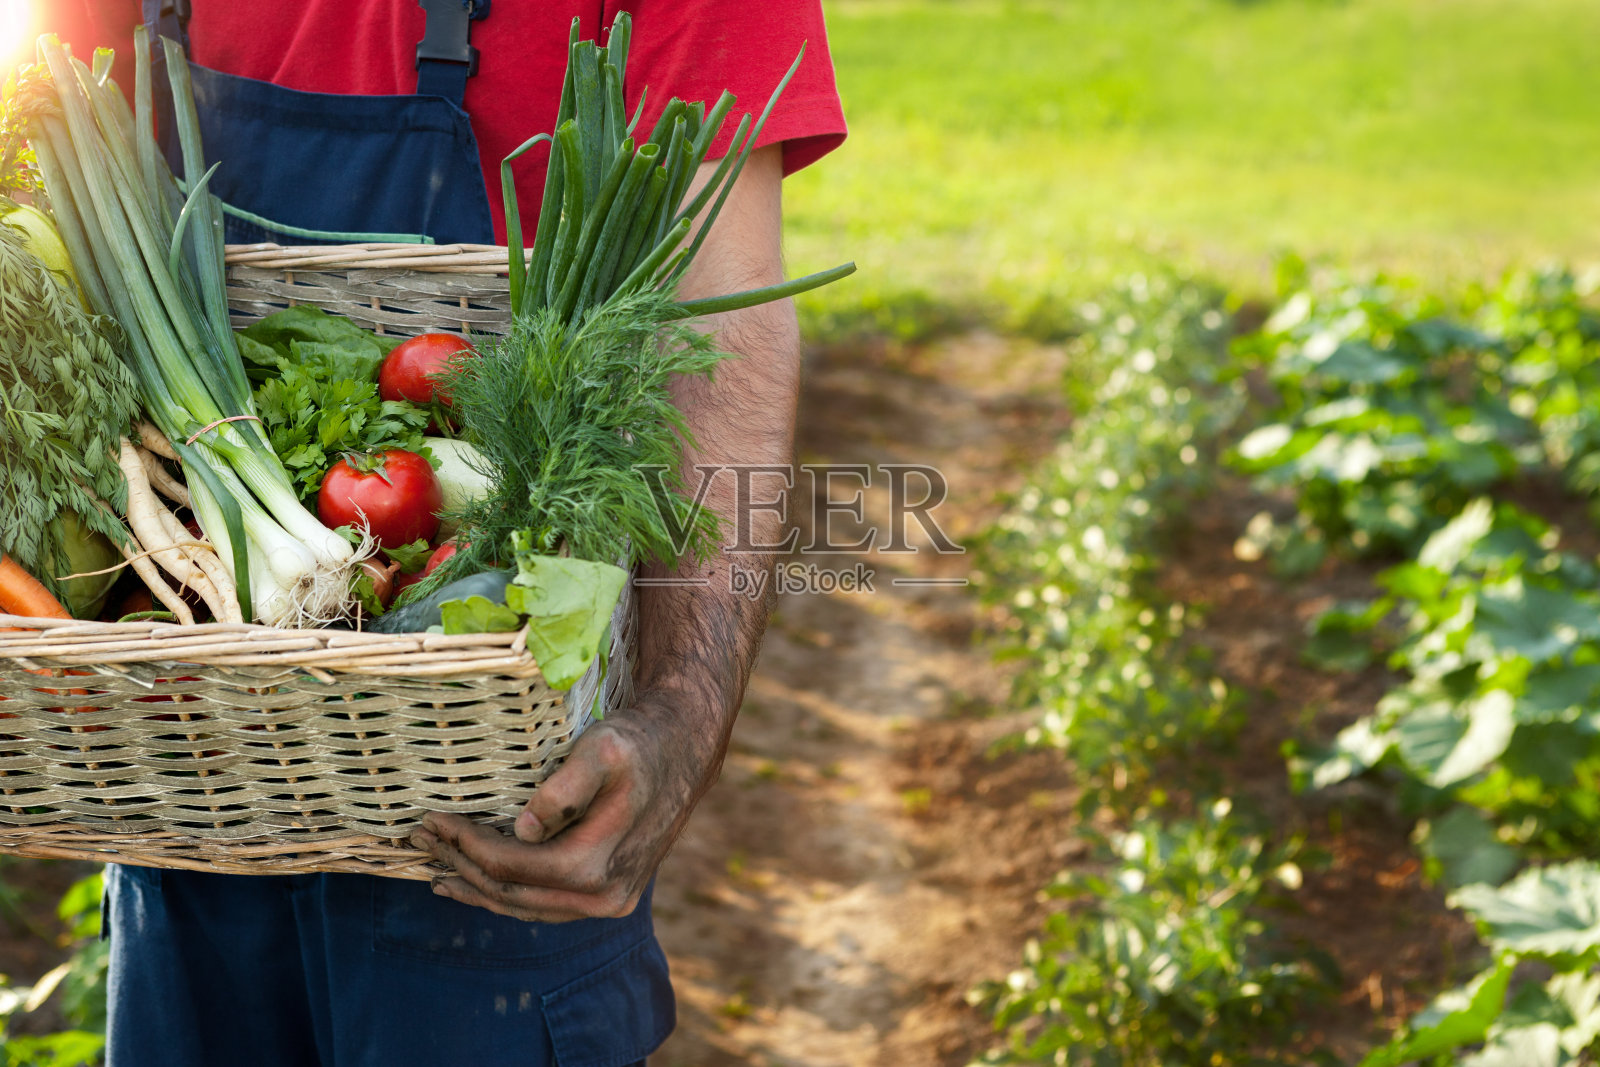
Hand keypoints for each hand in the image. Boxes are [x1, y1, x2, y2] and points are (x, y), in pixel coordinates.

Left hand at [409, 691, 711, 922]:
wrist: (685, 747)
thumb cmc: (640, 742)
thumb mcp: (602, 749)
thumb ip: (564, 788)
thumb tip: (523, 830)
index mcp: (595, 865)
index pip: (508, 865)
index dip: (463, 844)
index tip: (430, 819)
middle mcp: (603, 897)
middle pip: (510, 892)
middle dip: (459, 866)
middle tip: (419, 839)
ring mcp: (607, 902)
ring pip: (524, 906)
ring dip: (477, 887)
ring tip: (437, 870)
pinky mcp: (608, 896)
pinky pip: (544, 903)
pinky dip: (507, 894)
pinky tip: (481, 884)